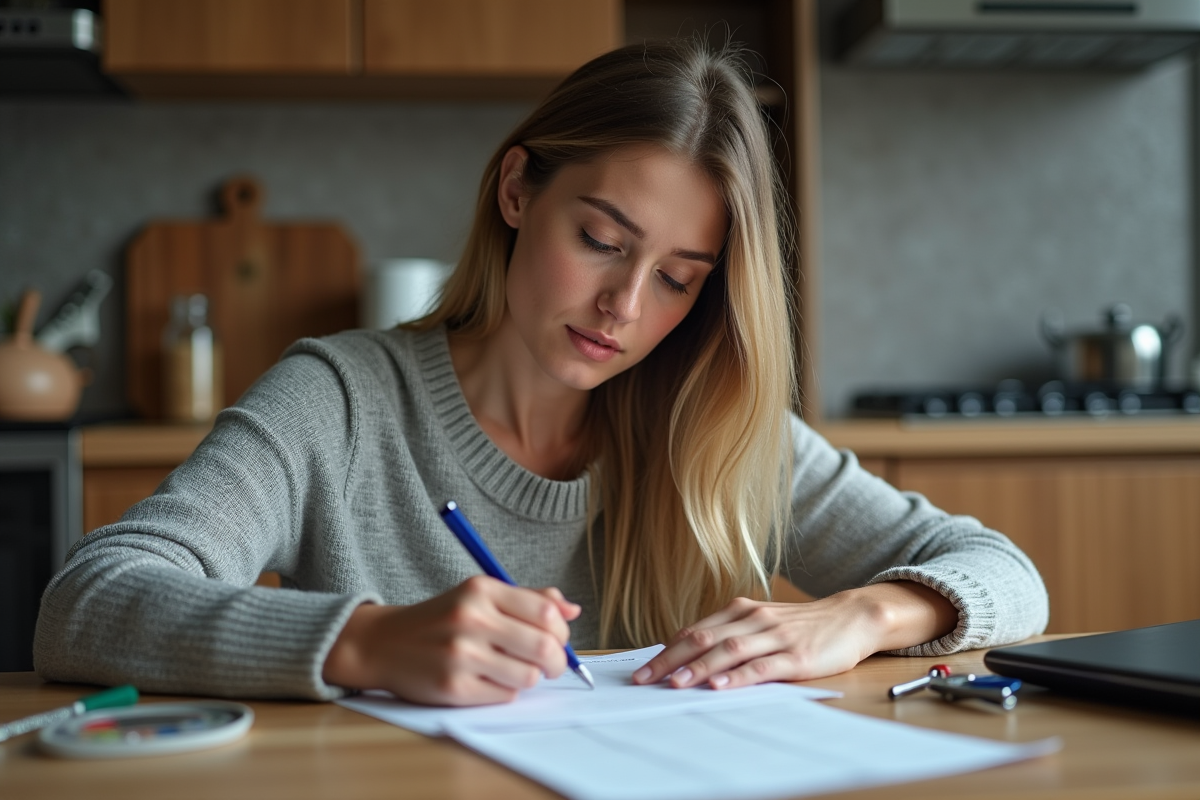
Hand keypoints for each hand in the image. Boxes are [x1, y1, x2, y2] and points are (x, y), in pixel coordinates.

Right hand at [322, 576, 580, 705]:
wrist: (384, 643)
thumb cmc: (441, 619)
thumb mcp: (480, 595)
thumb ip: (528, 599)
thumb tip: (572, 610)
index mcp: (481, 590)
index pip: (546, 613)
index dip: (562, 632)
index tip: (558, 639)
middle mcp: (471, 619)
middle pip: (544, 647)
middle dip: (557, 662)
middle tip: (551, 665)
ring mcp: (461, 655)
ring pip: (529, 676)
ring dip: (530, 677)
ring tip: (514, 670)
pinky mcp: (453, 687)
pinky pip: (505, 695)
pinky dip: (506, 691)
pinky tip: (490, 680)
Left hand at [631, 581, 957, 689]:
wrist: (852, 617)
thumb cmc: (802, 626)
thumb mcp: (762, 623)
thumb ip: (731, 635)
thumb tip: (690, 658)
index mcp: (740, 611)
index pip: (694, 631)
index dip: (666, 650)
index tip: (642, 669)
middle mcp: (753, 619)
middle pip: (703, 638)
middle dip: (670, 661)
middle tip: (644, 680)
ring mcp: (774, 636)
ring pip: (728, 651)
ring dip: (698, 668)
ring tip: (675, 684)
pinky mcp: (795, 655)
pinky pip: (761, 666)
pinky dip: (737, 676)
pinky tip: (720, 685)